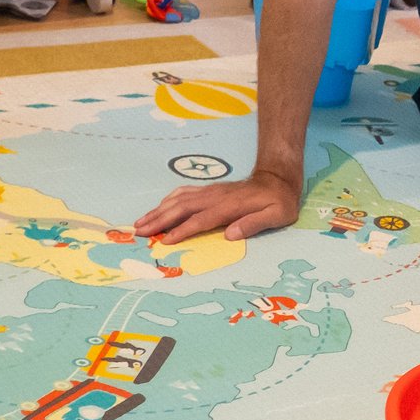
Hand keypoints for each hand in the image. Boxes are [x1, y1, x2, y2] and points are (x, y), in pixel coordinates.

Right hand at [135, 169, 302, 244]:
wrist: (278, 178)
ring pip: (178, 199)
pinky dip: (168, 200)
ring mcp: (211, 192)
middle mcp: (215, 197)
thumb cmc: (279, 201)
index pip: (201, 220)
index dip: (183, 230)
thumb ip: (254, 224)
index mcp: (230, 206)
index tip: (166, 241)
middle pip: (182, 208)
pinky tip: (159, 208)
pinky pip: (184, 193)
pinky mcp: (209, 190)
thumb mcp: (277, 215)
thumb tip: (231, 234)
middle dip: (159, 220)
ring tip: (140, 222)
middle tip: (140, 232)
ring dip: (158, 210)